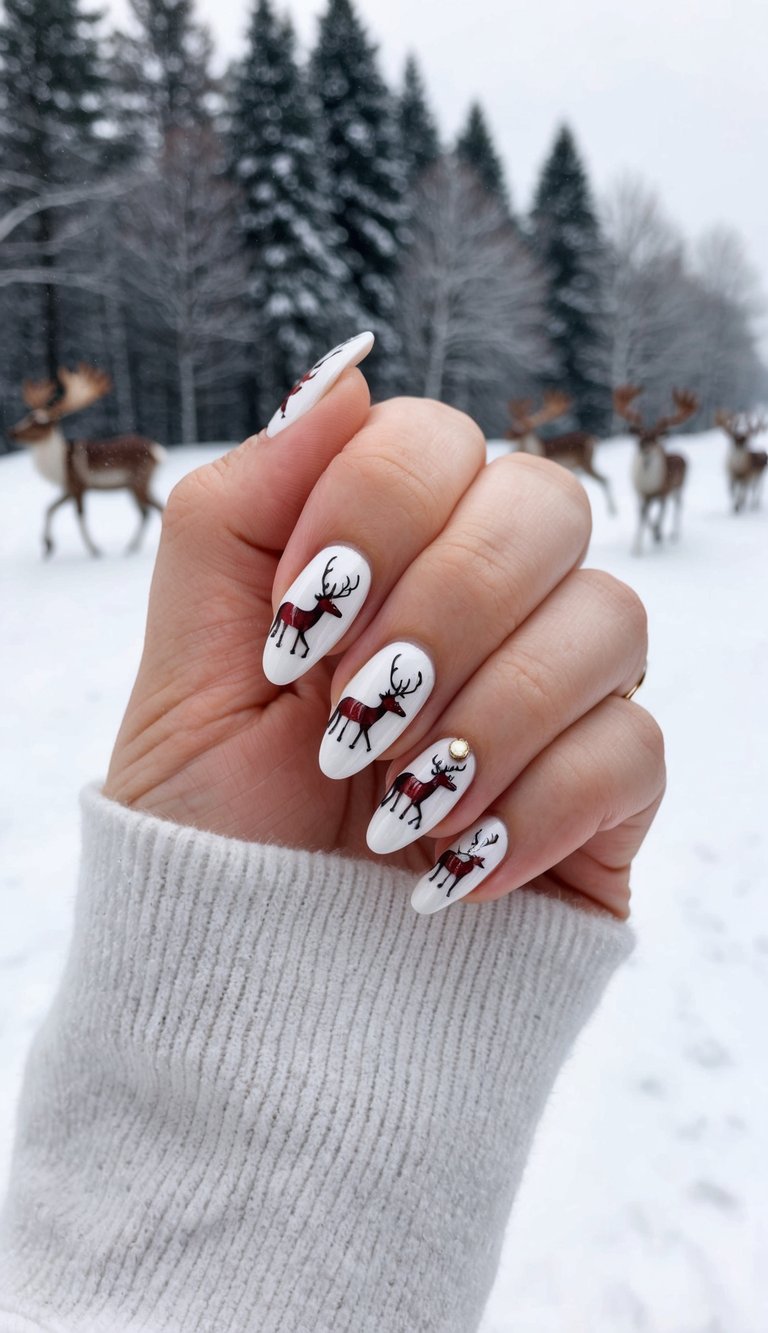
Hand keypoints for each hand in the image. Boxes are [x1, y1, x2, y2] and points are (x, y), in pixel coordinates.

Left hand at [104, 362, 663, 917]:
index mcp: (386, 558)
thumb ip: (242, 505)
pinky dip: (533, 805)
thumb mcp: (188, 661)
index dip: (374, 517)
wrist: (255, 987)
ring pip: (610, 619)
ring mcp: (555, 697)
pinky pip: (636, 747)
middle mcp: (485, 608)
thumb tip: (345, 369)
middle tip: (353, 713)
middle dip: (442, 610)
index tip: (297, 634)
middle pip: (547, 503)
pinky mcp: (606, 796)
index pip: (437, 443)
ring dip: (487, 716)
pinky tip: (451, 866)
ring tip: (392, 806)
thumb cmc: (214, 825)